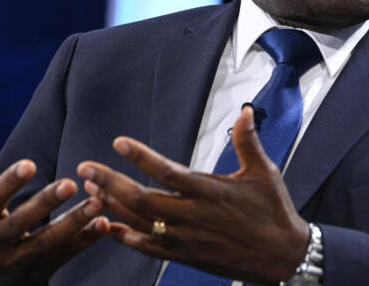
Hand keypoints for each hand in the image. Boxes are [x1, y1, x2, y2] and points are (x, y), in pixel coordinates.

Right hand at [0, 134, 110, 285]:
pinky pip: (65, 255)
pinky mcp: (39, 272)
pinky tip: (105, 223)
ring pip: (47, 242)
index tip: (29, 164)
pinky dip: (85, 240)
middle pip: (21, 222)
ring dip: (74, 223)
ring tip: (97, 203)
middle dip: (46, 203)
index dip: (10, 182)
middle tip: (70, 184)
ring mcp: (17, 260)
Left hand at [78, 107, 309, 282]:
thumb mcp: (264, 172)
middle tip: (85, 168)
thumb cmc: (274, 211)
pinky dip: (123, 237)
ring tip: (90, 190)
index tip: (118, 142)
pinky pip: (146, 248)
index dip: (141, 157)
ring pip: (139, 222)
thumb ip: (248, 141)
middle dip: (110, 181)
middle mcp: (192, 215)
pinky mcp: (184, 256)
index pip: (167, 171)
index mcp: (209, 191)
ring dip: (111, 206)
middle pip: (141, 198)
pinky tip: (105, 226)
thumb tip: (245, 111)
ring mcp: (185, 238)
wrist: (282, 256)